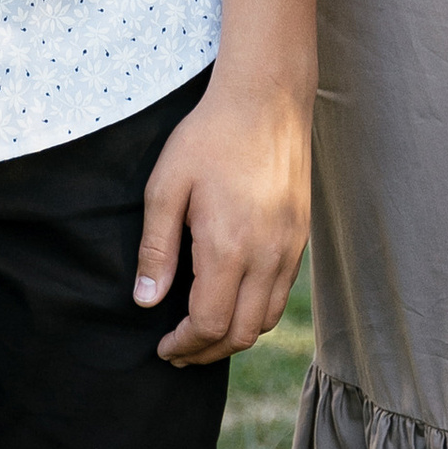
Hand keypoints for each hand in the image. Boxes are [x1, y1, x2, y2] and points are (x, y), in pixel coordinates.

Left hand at [133, 74, 310, 365]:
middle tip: (179, 350)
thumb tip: (147, 302)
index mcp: (229, 248)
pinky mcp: (300, 236)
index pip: (209, 324)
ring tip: (204, 331)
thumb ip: (156, 249)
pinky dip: (257, 310)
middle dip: (207, 350)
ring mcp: (289, 248)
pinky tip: (232, 297)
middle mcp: (266, 256)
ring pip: (267, 319)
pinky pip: (281, 293)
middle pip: (241, 333)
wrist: (267, 98)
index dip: (184, 345)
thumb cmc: (210, 136)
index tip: (163, 347)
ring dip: (234, 334)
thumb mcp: (166, 186)